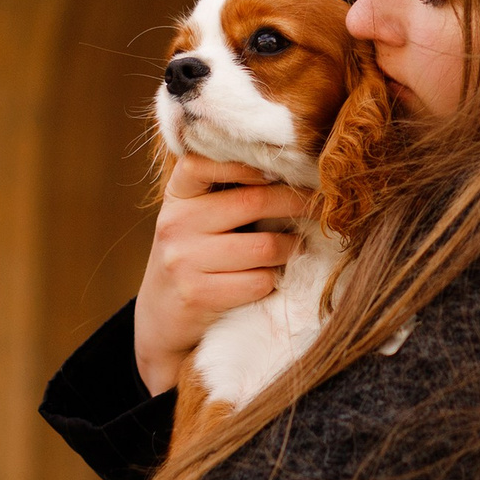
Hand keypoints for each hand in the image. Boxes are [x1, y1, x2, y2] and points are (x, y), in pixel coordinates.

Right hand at [132, 157, 311, 394]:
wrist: (161, 317)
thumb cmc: (193, 257)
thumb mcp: (195, 218)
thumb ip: (226, 193)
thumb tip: (290, 171)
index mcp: (177, 197)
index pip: (202, 163)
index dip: (244, 163)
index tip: (278, 168)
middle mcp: (175, 224)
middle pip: (252, 202)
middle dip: (295, 203)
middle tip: (317, 206)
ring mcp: (183, 261)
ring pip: (264, 246)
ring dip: (291, 248)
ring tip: (296, 247)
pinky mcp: (197, 294)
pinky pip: (259, 281)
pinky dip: (273, 280)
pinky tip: (270, 277)